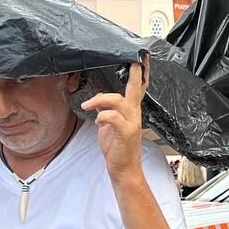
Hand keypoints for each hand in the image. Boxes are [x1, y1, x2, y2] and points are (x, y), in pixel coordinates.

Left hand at [81, 58, 147, 180]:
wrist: (123, 168)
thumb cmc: (117, 147)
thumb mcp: (108, 125)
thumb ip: (105, 110)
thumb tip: (97, 102)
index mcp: (131, 111)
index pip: (138, 89)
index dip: (140, 74)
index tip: (141, 60)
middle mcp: (134, 114)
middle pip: (135, 89)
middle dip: (135, 74)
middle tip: (135, 62)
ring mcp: (132, 122)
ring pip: (118, 100)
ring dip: (100, 100)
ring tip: (87, 106)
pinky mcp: (126, 132)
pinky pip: (113, 116)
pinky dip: (103, 115)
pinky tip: (98, 121)